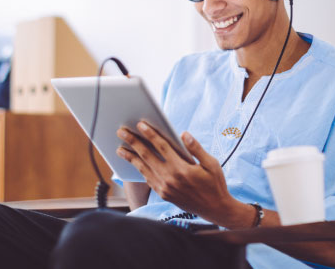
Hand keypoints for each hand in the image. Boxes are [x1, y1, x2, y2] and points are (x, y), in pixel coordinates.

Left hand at [116, 121, 253, 228]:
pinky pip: (148, 179)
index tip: (140, 124)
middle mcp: (170, 179)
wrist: (214, 209)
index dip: (150, 134)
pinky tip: (134, 163)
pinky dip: (140, 170)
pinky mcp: (163, 195)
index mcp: (182, 169)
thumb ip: (196, 148)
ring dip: (130, 157)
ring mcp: (165, 188)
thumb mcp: (212, 164)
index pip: (162, 147)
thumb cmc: (215, 184)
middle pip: (147, 156)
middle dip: (133, 142)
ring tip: (119, 149)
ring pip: (143, 169)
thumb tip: (183, 134)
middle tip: (121, 132)